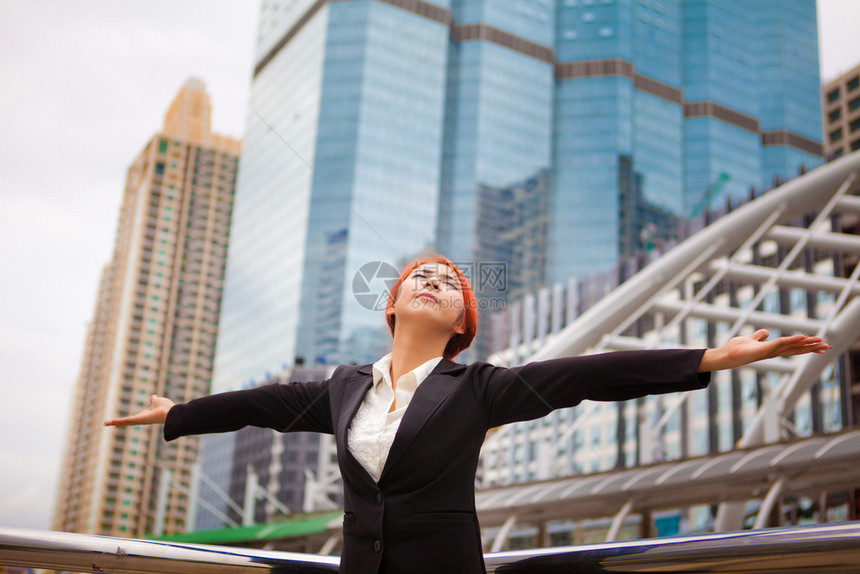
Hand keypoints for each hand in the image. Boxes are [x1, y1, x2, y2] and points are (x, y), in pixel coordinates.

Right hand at [104, 394, 174, 426]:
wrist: (170, 413)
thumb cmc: (166, 408)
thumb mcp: (158, 401)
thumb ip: (154, 399)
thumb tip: (153, 397)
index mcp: (145, 415)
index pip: (134, 418)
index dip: (126, 420)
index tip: (119, 423)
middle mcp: (141, 419)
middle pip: (127, 422)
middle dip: (118, 422)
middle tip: (108, 424)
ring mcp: (139, 420)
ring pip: (125, 422)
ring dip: (115, 422)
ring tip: (105, 423)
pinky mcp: (137, 420)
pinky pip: (125, 421)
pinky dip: (116, 421)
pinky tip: (107, 423)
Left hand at [698, 329, 830, 371]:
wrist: (724, 355)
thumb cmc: (735, 349)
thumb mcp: (750, 339)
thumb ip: (758, 336)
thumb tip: (766, 332)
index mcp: (772, 350)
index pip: (793, 348)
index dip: (806, 347)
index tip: (820, 345)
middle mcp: (773, 352)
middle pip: (796, 350)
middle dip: (812, 348)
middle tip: (828, 346)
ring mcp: (769, 352)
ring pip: (792, 347)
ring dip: (806, 344)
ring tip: (821, 342)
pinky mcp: (763, 350)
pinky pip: (780, 344)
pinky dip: (791, 340)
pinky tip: (802, 337)